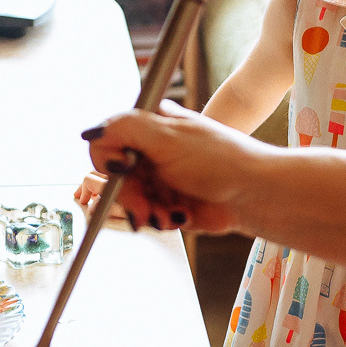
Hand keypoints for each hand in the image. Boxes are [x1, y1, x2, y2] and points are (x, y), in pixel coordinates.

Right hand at [82, 101, 267, 233]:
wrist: (254, 194)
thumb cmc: (221, 159)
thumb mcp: (168, 136)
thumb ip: (125, 128)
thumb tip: (91, 132)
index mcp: (152, 126)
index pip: (107, 142)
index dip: (111, 161)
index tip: (124, 170)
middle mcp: (153, 151)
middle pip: (115, 178)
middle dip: (130, 196)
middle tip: (144, 205)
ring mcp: (161, 178)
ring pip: (129, 200)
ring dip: (146, 211)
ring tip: (168, 213)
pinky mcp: (170, 203)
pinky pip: (148, 215)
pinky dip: (159, 219)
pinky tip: (179, 216)